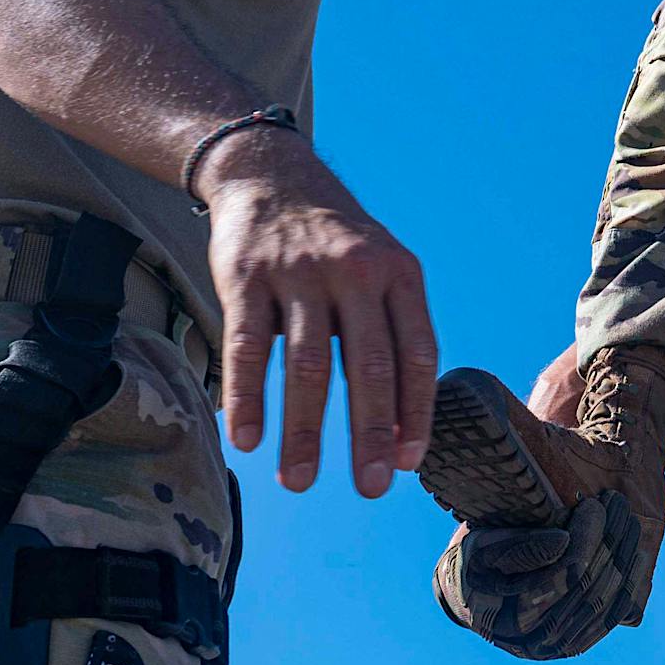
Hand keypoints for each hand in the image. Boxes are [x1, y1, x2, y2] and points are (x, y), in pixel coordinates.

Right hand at [201, 127, 436, 499]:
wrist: (274, 176)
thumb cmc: (338, 240)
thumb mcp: (383, 267)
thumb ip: (394, 330)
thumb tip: (404, 419)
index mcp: (401, 274)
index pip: (418, 352)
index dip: (415, 410)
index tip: (410, 463)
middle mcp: (357, 271)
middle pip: (368, 365)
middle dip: (371, 433)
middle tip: (370, 488)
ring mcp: (301, 273)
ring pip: (308, 364)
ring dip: (304, 429)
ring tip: (301, 481)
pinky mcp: (247, 277)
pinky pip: (248, 347)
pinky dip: (248, 396)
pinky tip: (246, 438)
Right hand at [433, 494, 643, 660]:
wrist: (473, 598)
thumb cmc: (477, 564)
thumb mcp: (482, 548)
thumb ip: (519, 547)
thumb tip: (563, 542)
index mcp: (510, 614)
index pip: (565, 575)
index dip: (587, 537)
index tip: (594, 504)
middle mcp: (537, 640)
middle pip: (591, 585)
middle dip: (610, 537)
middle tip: (616, 501)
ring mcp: (560, 646)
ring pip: (607, 599)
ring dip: (624, 554)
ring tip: (628, 518)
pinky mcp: (577, 643)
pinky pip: (612, 615)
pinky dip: (631, 583)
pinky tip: (638, 554)